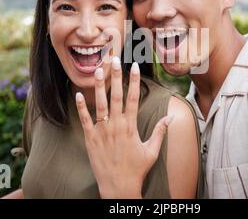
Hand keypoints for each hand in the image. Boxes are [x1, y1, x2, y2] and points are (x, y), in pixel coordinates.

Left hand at [75, 57, 172, 197]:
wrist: (118, 186)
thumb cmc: (136, 169)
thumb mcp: (151, 150)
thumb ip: (159, 132)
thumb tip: (170, 117)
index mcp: (131, 126)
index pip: (133, 98)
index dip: (134, 81)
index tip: (134, 67)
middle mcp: (116, 125)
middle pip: (116, 96)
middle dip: (116, 76)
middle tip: (114, 60)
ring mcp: (102, 131)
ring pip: (99, 104)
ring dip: (98, 86)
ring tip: (97, 70)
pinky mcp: (90, 138)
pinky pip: (84, 120)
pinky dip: (81, 108)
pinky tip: (78, 94)